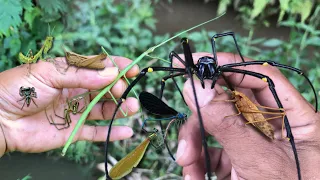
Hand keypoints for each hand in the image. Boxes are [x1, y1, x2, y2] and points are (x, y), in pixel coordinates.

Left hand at [0, 56, 139, 155]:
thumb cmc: (19, 89)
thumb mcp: (50, 73)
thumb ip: (82, 75)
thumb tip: (112, 73)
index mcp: (70, 72)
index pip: (99, 67)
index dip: (117, 66)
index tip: (133, 68)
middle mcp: (76, 91)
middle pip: (106, 88)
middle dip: (120, 88)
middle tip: (124, 91)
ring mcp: (76, 111)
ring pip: (105, 109)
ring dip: (121, 108)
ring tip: (133, 108)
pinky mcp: (73, 131)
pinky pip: (96, 132)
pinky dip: (112, 132)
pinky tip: (126, 131)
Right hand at [177, 53, 319, 178]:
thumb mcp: (259, 161)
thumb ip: (227, 122)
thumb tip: (195, 84)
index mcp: (295, 117)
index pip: (260, 77)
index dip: (228, 64)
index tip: (196, 62)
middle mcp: (272, 125)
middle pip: (229, 101)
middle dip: (202, 116)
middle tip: (186, 131)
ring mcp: (252, 143)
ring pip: (214, 126)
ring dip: (195, 143)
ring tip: (188, 166)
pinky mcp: (236, 159)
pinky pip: (211, 150)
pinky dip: (198, 162)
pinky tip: (194, 176)